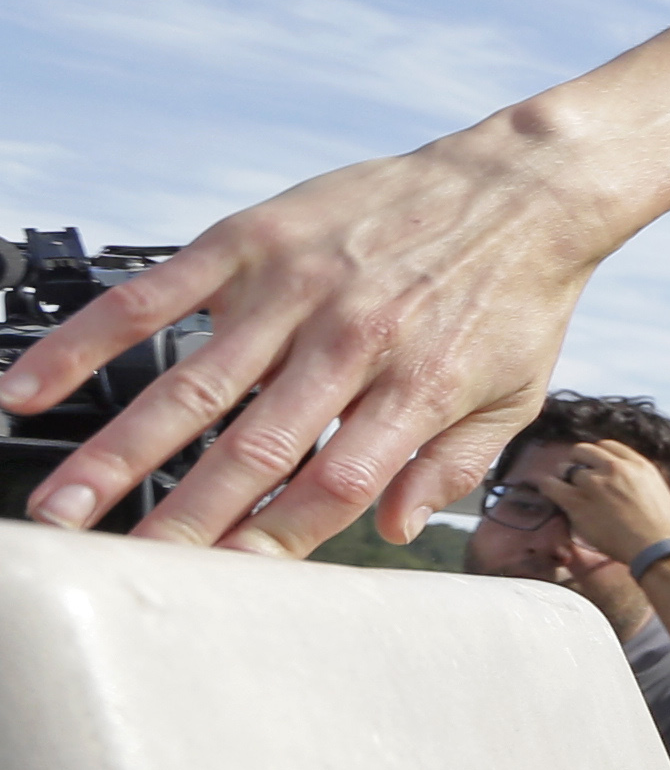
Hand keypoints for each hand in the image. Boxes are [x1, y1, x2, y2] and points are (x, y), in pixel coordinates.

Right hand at [0, 127, 616, 555]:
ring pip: (191, 385)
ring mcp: (294, 290)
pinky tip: (32, 386)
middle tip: (121, 568)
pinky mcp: (252, 241)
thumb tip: (395, 532)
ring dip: (122, 451)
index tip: (221, 584)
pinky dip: (89, 343)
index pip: (331, 486)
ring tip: (66, 505)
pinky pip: (156, 297)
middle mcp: (349, 344)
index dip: (274, 539)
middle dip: (181, 517)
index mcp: (414, 390)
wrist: (520, 186)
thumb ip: (452, 467)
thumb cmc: (517, 297)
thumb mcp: (514, 396)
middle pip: (251, 449)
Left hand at [533, 436, 669, 565]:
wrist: (658, 548)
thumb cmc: (663, 529)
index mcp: (638, 465)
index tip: (595, 467)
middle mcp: (615, 468)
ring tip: (568, 491)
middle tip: (579, 479)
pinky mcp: (578, 501)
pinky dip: (548, 487)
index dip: (598, 457)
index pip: (608, 446)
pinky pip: (551, 485)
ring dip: (565, 478)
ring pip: (565, 468)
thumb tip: (621, 482)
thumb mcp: (657, 492)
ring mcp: (595, 483)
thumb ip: (637, 480)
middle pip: (584, 451)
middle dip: (578, 463)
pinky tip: (551, 493)